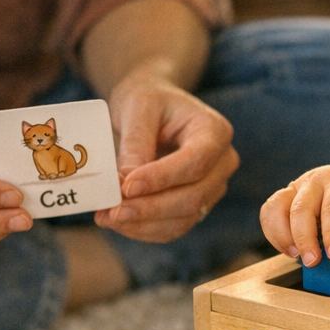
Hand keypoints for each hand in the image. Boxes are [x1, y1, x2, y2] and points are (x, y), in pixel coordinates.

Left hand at [94, 61, 238, 242]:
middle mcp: (223, 162)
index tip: (126, 186)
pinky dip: (145, 229)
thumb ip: (136, 143)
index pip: (195, 162)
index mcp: (215, 131)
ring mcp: (212, 187)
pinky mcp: (196, 205)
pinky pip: (174, 227)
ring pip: (184, 218)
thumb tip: (127, 183)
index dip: (162, 178)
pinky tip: (117, 222)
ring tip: (106, 217)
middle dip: (150, 208)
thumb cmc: (149, 100)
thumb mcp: (138, 107)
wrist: (156, 107)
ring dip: (144, 224)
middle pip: (194, 196)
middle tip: (111, 211)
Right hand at [260, 161, 329, 265]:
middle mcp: (315, 180)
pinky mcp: (283, 196)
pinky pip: (268, 211)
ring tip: (296, 257)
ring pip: (278, 207)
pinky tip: (287, 250)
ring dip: (282, 235)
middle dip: (304, 238)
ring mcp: (296, 186)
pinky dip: (272, 232)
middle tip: (313, 263)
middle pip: (301, 208)